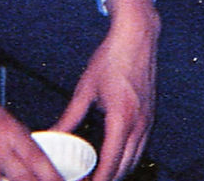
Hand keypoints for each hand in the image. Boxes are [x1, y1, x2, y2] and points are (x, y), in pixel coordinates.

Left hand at [53, 0, 158, 180]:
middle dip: (107, 179)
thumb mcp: (86, 88)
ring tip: (98, 175)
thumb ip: (70, 116)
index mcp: (121, 119)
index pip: (110, 164)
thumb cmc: (112, 58)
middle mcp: (139, 124)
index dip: (98, 180)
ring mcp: (148, 121)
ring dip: (118, 172)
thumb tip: (53, 133)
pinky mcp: (150, 116)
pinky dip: (128, 158)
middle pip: (125, 168)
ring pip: (135, 160)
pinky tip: (114, 157)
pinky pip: (141, 147)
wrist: (136, 37)